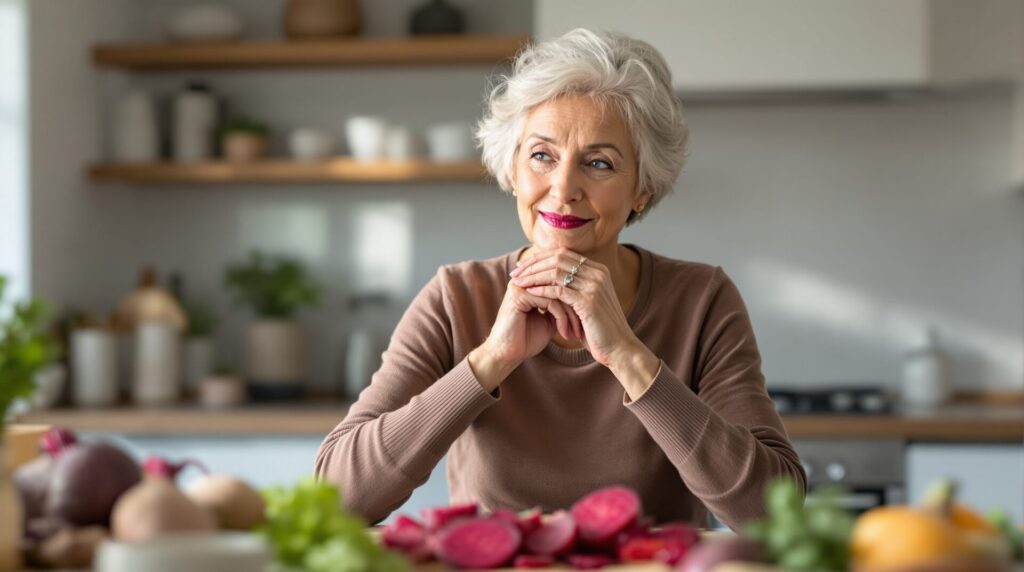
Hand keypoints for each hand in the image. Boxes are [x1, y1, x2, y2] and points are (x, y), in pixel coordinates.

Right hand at [469, 279, 583, 390]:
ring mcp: (521, 285)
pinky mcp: (520, 295)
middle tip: (587, 326)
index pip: (561, 283)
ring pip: (558, 293)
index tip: (588, 320)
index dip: (577, 301)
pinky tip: (565, 334)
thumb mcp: (549, 321)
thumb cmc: (526, 340)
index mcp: (531, 283)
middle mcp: (525, 280)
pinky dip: (561, 318)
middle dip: (577, 307)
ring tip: (577, 333)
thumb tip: (581, 302)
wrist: (506, 355)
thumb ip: (561, 308)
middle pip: (561, 285)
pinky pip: (550, 301)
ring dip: (571, 315)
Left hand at [509, 248, 638, 368]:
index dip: (540, 258)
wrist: (619, 348)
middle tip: (515, 273)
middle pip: (557, 258)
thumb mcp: (586, 303)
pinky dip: (541, 290)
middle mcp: (597, 273)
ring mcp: (594, 285)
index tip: (522, 267)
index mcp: (598, 270)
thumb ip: (574, 289)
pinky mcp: (589, 300)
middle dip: (533, 264)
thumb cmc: (600, 330)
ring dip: (533, 276)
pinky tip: (528, 294)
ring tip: (517, 283)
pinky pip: (559, 290)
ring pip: (555, 272)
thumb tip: (550, 280)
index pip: (563, 254)